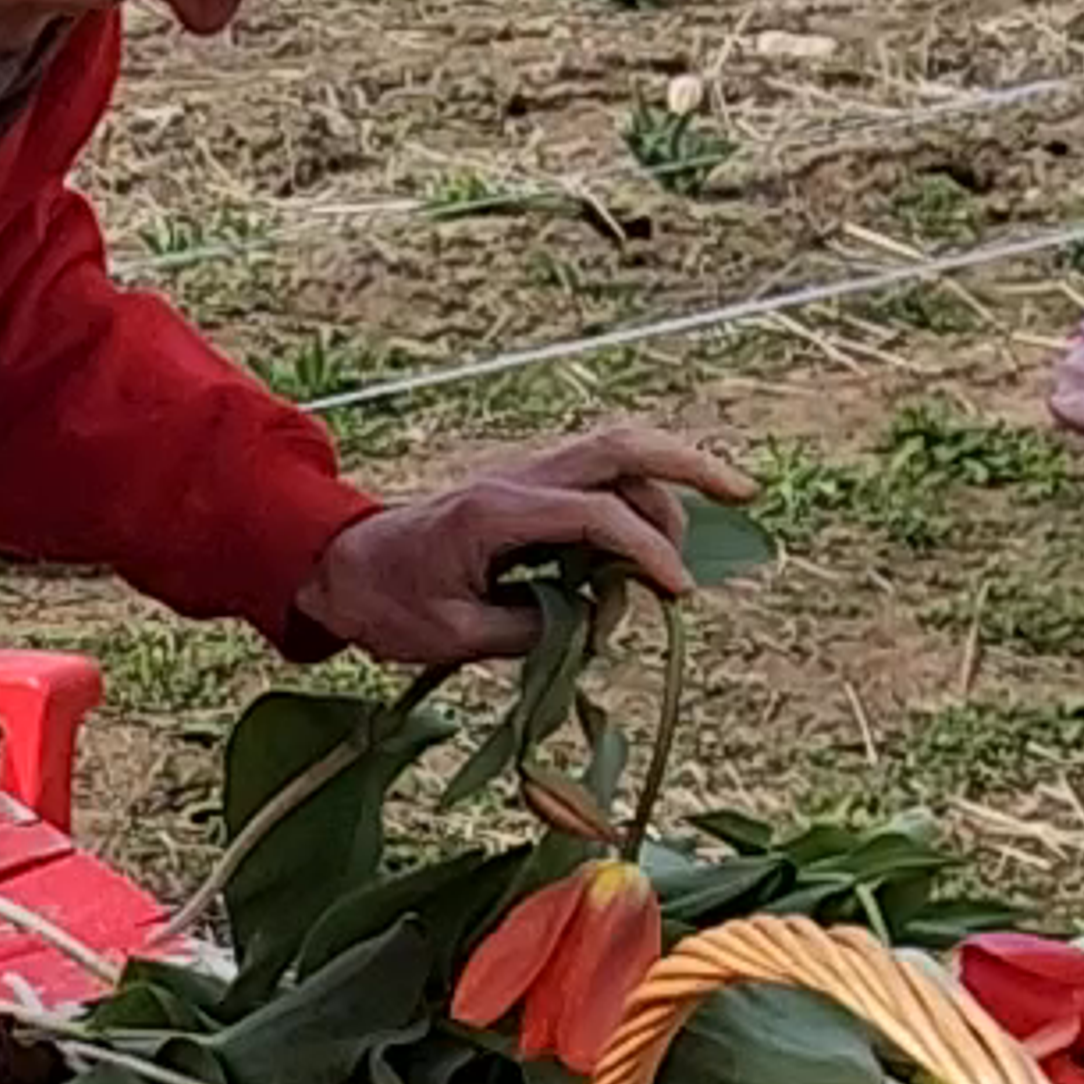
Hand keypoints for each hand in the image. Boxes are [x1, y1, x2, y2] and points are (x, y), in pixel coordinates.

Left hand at [301, 419, 750, 669]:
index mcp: (495, 513)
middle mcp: (517, 479)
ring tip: (719, 506)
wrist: (339, 564)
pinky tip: (669, 516)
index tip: (676, 594)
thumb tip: (594, 619)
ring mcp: (523, 474)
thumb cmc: (387, 604)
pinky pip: (597, 469)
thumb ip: (529, 628)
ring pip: (614, 447)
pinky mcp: (527, 485)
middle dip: (689, 464)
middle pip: (620, 447)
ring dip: (672, 471)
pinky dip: (643, 483)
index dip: (646, 552)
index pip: (597, 517)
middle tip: (745, 493)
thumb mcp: (452, 636)